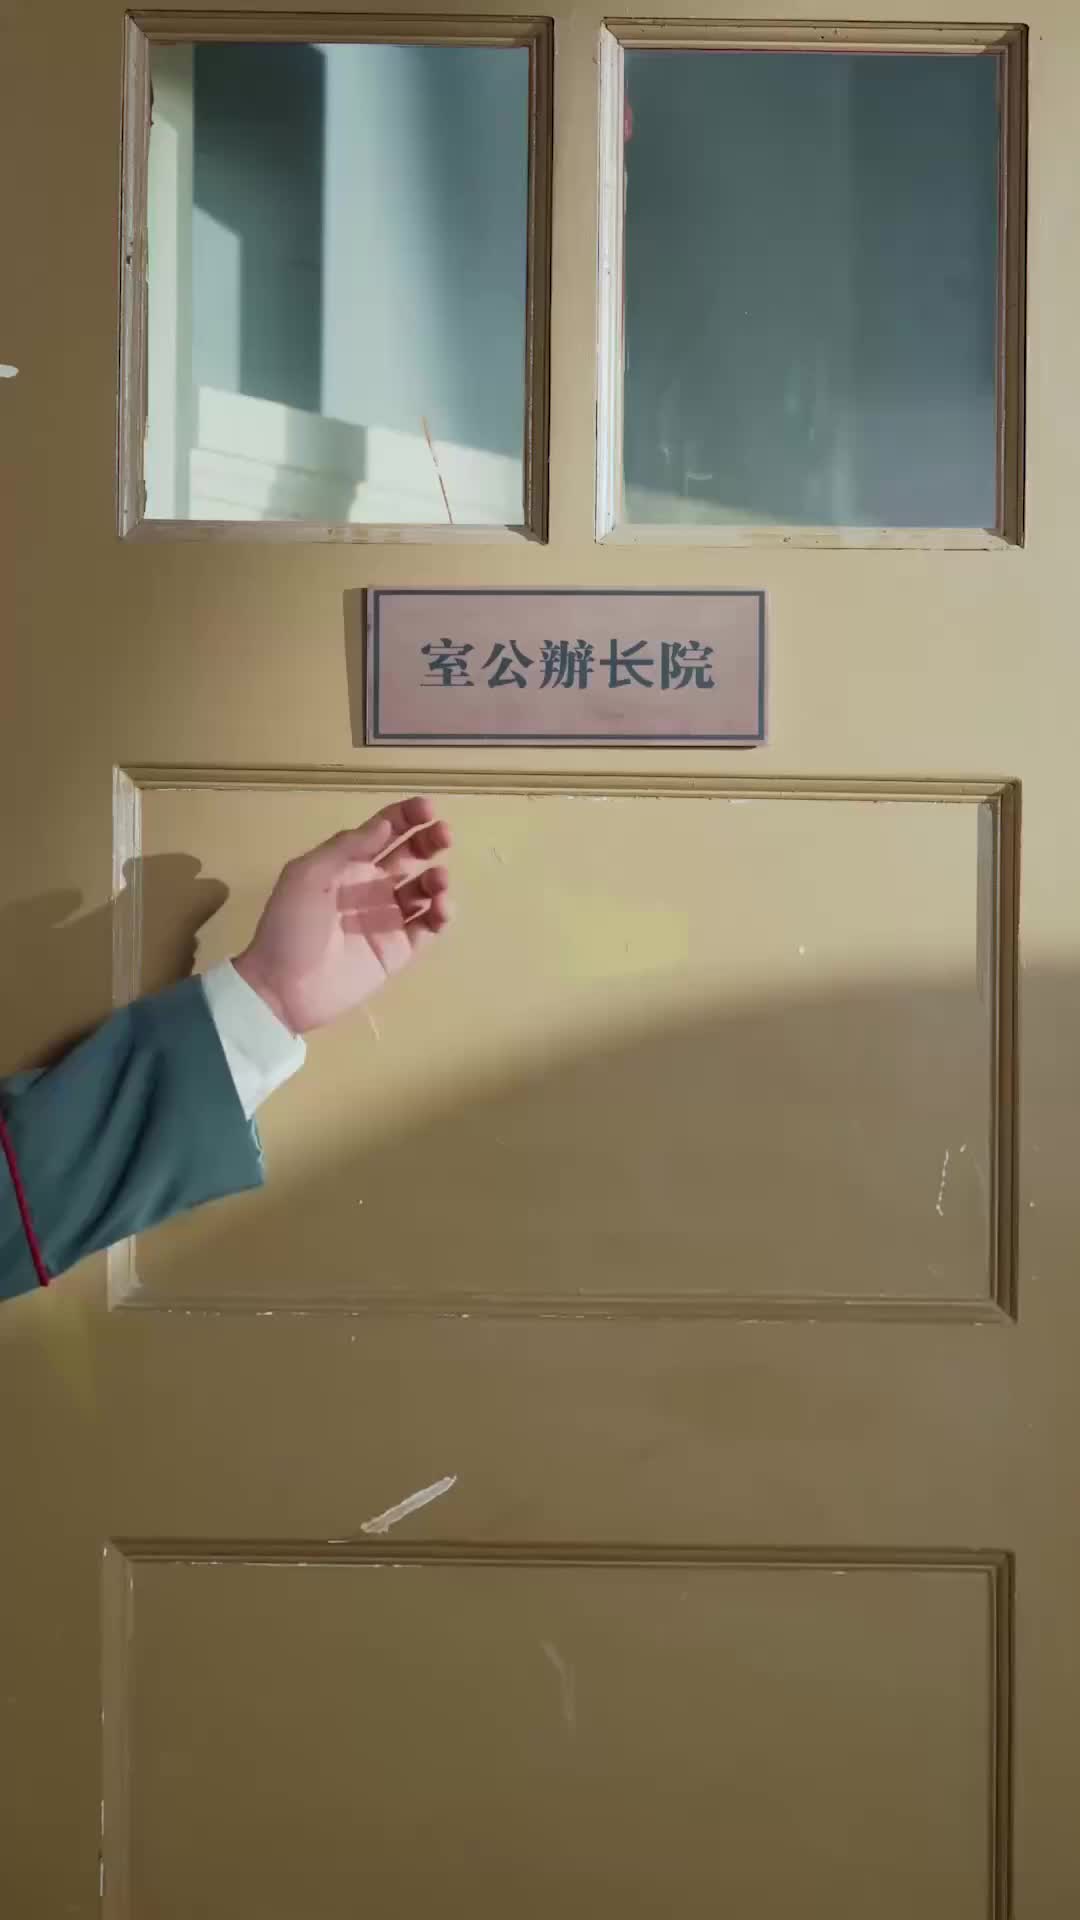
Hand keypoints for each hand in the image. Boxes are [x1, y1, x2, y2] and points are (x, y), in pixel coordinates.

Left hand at [232, 797, 452, 1034]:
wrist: (283, 987)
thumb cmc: (290, 925)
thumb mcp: (307, 876)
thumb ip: (346, 847)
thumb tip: (385, 824)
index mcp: (347, 865)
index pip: (383, 832)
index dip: (406, 816)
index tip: (428, 808)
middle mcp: (371, 887)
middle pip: (410, 856)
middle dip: (429, 842)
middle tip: (445, 835)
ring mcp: (386, 919)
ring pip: (423, 891)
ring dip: (436, 879)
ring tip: (438, 881)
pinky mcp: (398, 951)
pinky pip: (428, 927)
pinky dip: (441, 914)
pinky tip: (440, 908)